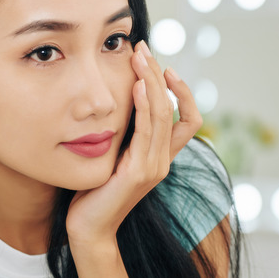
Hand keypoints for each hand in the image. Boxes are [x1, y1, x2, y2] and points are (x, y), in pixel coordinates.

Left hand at [65, 40, 202, 246]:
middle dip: (160, 75)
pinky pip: (146, 132)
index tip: (163, 66)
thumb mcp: (115, 156)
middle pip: (175, 108)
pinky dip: (144, 106)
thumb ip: (125, 135)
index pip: (189, 118)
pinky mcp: (138, 173)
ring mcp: (154, 167)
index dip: (182, 91)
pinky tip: (135, 86)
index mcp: (162, 156)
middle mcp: (164, 160)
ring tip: (139, 58)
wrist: (89, 228)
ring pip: (164, 115)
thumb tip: (119, 100)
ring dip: (151, 82)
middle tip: (143, 49)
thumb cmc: (96, 191)